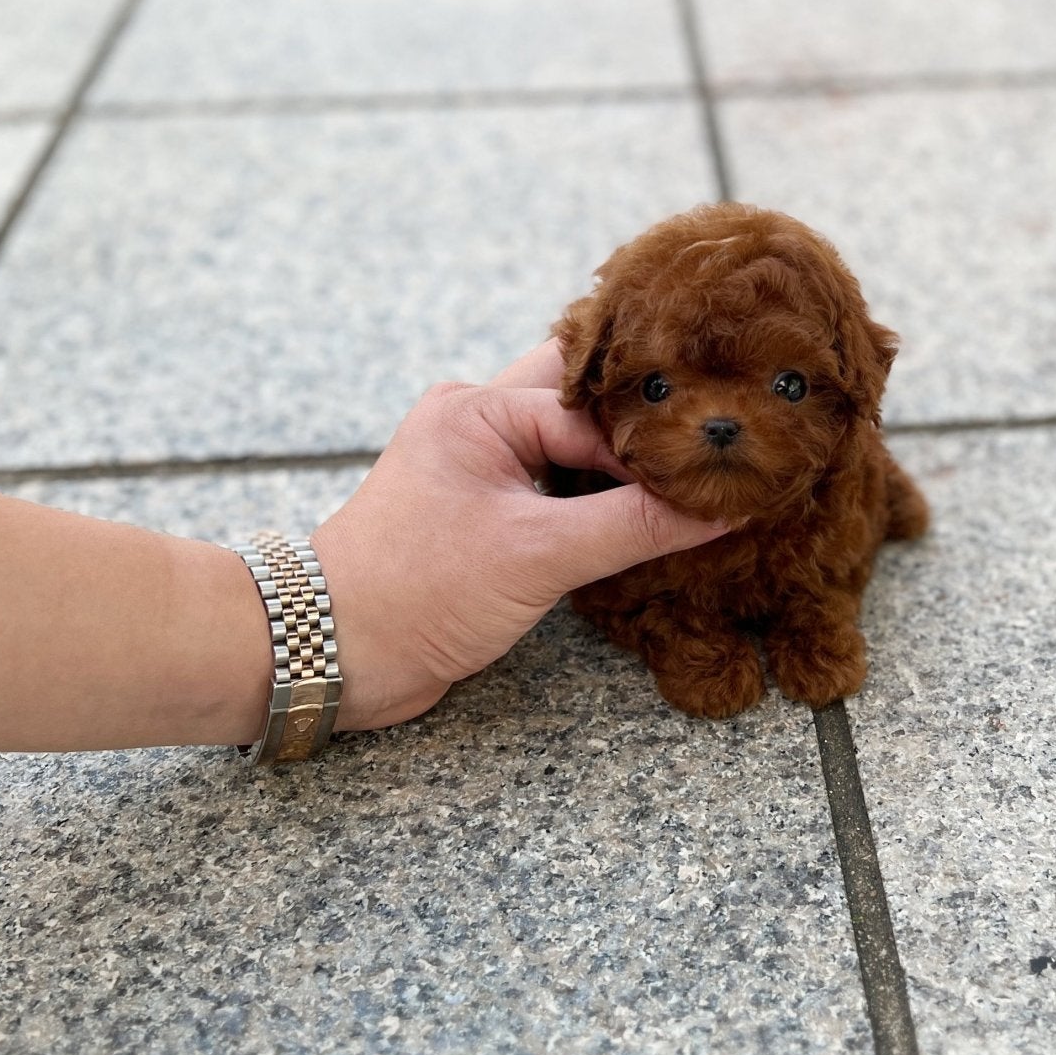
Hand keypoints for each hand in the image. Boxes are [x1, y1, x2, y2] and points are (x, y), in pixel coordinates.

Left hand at [312, 340, 728, 730]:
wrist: (335, 656)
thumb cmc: (415, 595)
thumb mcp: (538, 558)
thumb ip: (635, 526)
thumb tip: (721, 507)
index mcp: (479, 408)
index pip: (596, 412)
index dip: (659, 442)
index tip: (721, 465)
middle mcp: (477, 420)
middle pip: (584, 399)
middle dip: (645, 419)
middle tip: (716, 435)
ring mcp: (478, 464)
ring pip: (572, 440)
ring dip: (622, 458)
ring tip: (692, 470)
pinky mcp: (483, 510)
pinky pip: (556, 480)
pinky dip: (599, 491)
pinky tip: (645, 509)